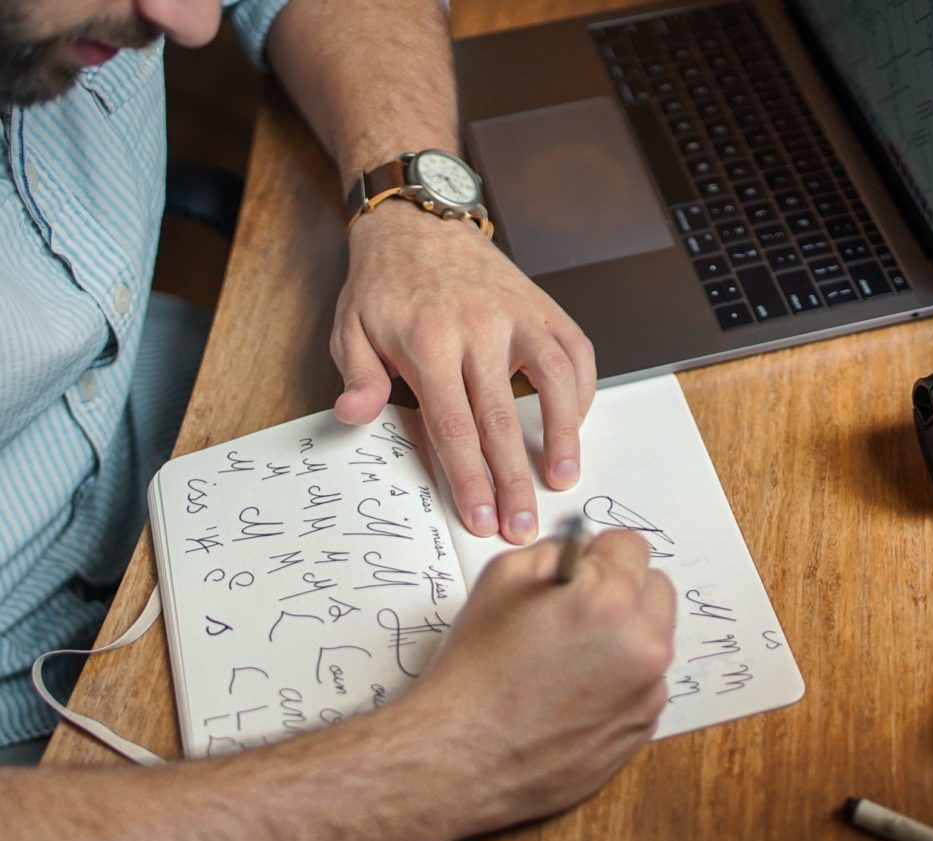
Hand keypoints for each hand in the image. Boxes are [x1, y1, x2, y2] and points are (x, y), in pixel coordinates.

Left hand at [331, 206, 596, 543]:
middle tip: (523, 524)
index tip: (481, 518)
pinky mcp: (543, 308)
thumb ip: (358, 377)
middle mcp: (479, 328)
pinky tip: (574, 427)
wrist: (419, 222)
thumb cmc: (385, 284)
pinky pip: (576, 354)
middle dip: (515, 481)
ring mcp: (518, 316)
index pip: (454, 427)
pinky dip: (581, 393)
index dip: (471, 480)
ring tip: (563, 480)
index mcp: (428, 342)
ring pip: (557, 383)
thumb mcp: (350, 329)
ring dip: (565, 438)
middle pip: (505, 420)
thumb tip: (355, 415)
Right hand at [407, 530, 675, 834]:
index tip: (580, 571)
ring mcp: (648, 693)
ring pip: (652, 640)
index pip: (633, 547)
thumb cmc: (476, 671)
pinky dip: (619, 681)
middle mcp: (644, 646)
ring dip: (624, 638)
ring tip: (568, 660)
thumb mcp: (502, 579)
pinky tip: (573, 695)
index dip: (599, 555)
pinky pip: (644, 685)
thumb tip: (586, 553)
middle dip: (622, 591)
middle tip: (576, 612)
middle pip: (656, 590)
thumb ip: (557, 553)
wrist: (463, 757)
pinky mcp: (642, 728)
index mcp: (611, 600)